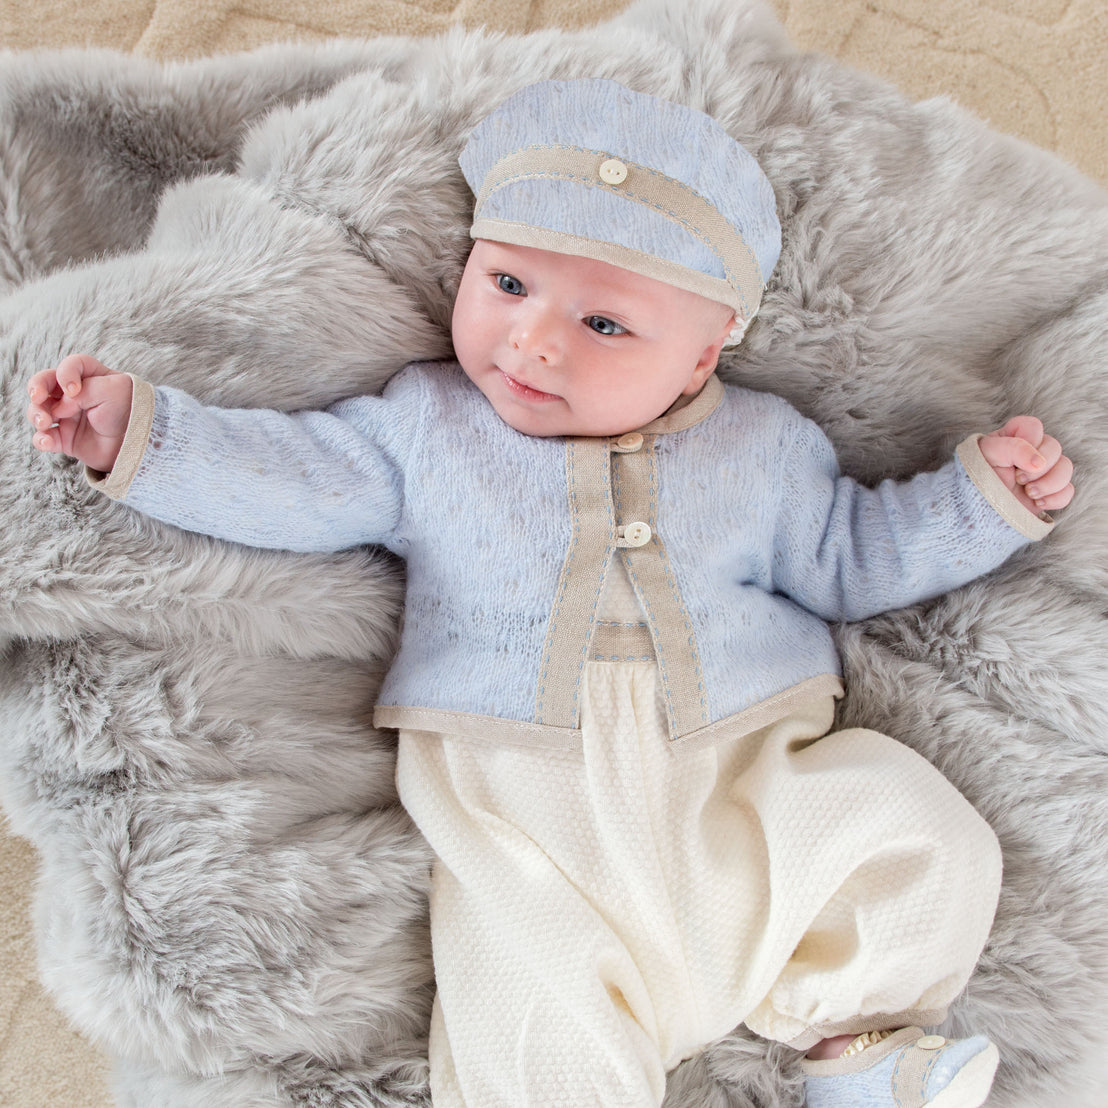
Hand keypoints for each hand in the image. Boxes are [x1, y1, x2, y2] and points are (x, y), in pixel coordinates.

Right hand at [26, 354, 132, 473]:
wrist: (143, 443)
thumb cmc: (132, 411)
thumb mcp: (113, 392)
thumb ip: (84, 392)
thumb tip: (59, 408)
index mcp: (91, 376)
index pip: (70, 365)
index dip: (65, 374)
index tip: (73, 390)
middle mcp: (75, 394)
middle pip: (44, 384)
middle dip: (36, 388)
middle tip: (38, 397)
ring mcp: (68, 416)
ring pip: (38, 410)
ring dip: (36, 414)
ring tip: (45, 422)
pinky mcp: (66, 438)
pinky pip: (44, 438)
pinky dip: (41, 439)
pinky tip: (47, 441)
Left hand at [978, 415, 1073, 514]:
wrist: (974, 511)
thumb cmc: (975, 479)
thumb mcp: (987, 455)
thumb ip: (1013, 448)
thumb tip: (1039, 462)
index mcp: (1013, 437)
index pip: (1033, 426)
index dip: (1029, 442)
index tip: (1013, 461)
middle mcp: (1031, 452)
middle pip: (1054, 447)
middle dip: (1038, 467)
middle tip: (1018, 479)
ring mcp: (1042, 473)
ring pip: (1066, 468)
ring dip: (1049, 483)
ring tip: (1029, 493)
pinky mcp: (1048, 493)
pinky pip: (1067, 491)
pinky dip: (1055, 498)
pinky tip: (1037, 502)